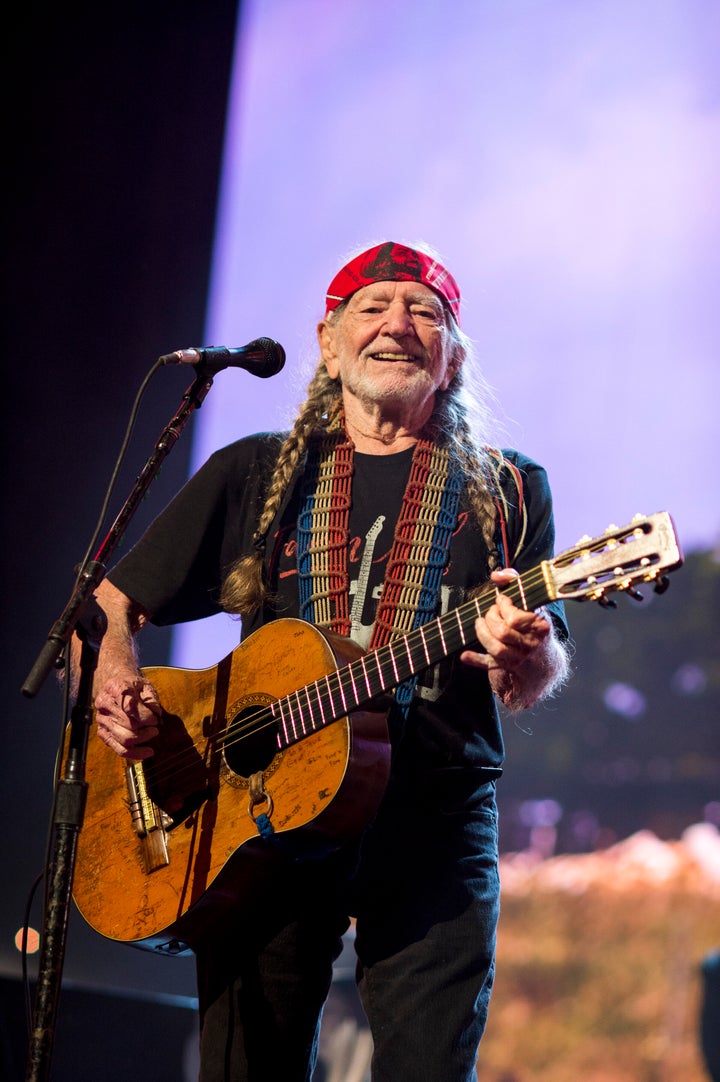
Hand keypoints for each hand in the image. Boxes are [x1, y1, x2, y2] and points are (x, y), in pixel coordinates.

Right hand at [94, 672, 161, 759]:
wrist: (118, 686)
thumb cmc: (134, 686)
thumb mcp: (145, 684)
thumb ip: (151, 698)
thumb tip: (156, 713)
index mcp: (114, 687)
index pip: (129, 705)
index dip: (144, 715)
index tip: (155, 719)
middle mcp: (104, 704)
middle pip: (128, 724)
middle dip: (145, 728)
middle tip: (156, 726)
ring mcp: (102, 720)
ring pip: (124, 739)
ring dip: (143, 739)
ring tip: (153, 733)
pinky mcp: (103, 733)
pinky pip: (119, 749)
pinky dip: (135, 753)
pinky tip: (148, 752)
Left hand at [460, 569, 555, 708]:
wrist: (545, 660)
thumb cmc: (535, 624)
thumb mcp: (532, 602)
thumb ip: (515, 581)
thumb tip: (497, 574)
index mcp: (540, 627)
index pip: (515, 619)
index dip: (503, 607)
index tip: (501, 600)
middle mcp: (531, 644)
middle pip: (502, 632)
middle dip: (491, 618)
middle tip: (491, 612)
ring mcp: (520, 658)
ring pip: (496, 648)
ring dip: (482, 633)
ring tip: (480, 623)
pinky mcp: (508, 667)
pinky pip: (490, 665)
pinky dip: (476, 660)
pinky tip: (465, 655)